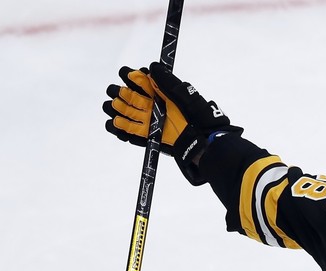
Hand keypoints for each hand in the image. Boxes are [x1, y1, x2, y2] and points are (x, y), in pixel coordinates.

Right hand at [102, 63, 241, 183]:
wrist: (209, 146)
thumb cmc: (203, 120)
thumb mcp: (189, 99)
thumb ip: (170, 84)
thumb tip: (152, 67)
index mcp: (164, 94)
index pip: (142, 81)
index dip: (132, 77)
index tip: (127, 75)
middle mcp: (155, 107)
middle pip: (130, 97)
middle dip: (120, 92)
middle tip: (119, 93)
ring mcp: (152, 123)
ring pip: (127, 114)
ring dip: (117, 109)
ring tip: (114, 108)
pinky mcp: (151, 138)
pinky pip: (132, 134)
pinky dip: (121, 130)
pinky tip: (115, 125)